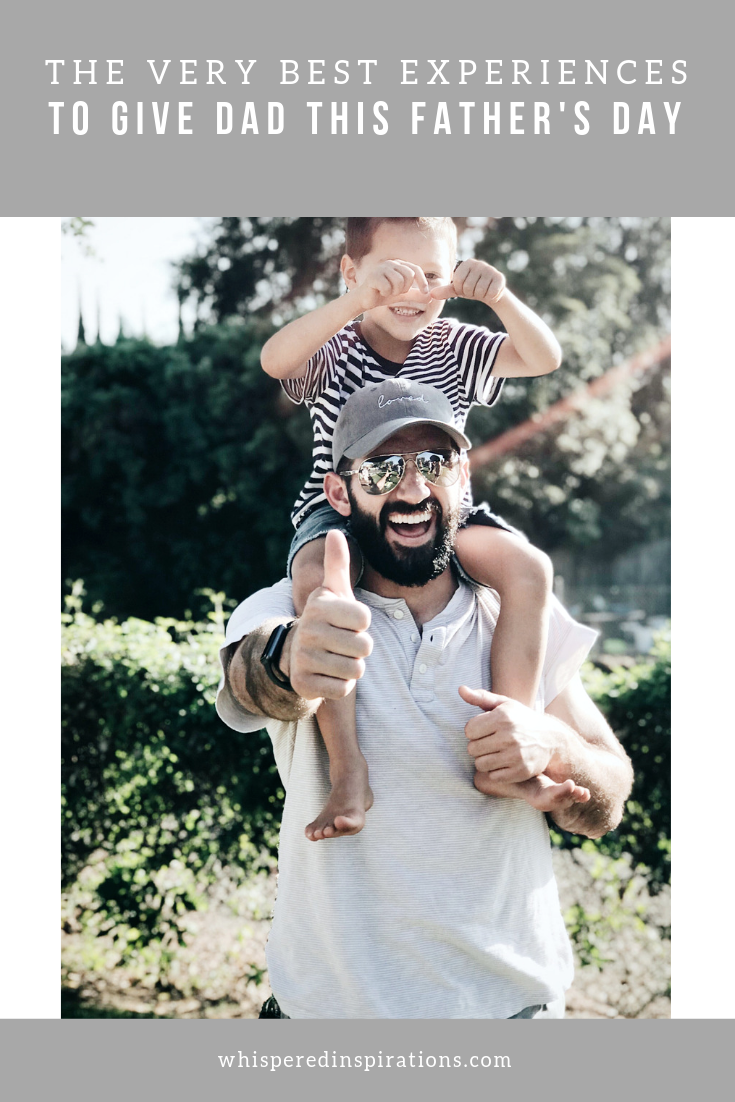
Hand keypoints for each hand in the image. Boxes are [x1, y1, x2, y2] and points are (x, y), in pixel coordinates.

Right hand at [287, 531, 372, 700]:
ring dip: (352, 667)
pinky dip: (341, 685)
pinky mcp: (304, 684)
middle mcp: (308, 630)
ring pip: (356, 669)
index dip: (362, 623)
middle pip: (364, 647)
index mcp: (319, 606)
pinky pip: (343, 689)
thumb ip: (337, 564)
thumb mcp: (333, 592)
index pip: (364, 619)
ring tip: (337, 658)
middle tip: (343, 643)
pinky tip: (328, 674)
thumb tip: (335, 531)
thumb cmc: (327, 620)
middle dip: (360, 648)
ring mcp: (304, 658)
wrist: (298, 653)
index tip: (347, 622)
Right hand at [354, 259, 429, 312]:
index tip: (425, 293)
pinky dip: (385, 293)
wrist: (364, 300)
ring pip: (399, 282)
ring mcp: (381, 268)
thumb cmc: (383, 295)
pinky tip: (379, 292)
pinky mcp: (373, 276)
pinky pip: (387, 287)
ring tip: (387, 292)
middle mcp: (391, 263)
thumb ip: (415, 295)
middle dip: (405, 288)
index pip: (416, 269)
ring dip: (394, 292)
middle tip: (395, 292)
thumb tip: (430, 298)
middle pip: (409, 275)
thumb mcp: (402, 295)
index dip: (422, 281)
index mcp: (398, 265)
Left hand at [431, 259, 505, 304]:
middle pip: (468, 287)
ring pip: (479, 291)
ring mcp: (490, 269)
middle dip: (470, 293)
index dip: (460, 290)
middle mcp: (479, 263)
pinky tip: (491, 292)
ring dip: (480, 295)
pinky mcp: (500, 277)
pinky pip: (490, 293)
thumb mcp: (457, 289)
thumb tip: (431, 294)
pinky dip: (490, 297)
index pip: (457, 282)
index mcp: (467, 263)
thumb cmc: (472, 288)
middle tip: (475, 290)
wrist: (492, 292)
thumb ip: (444, 291)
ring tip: (483, 290)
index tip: (465, 288)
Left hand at [459, 685, 557, 781]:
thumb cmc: (522, 719)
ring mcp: (516, 755)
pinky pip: (494, 776)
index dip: (474, 731)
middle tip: (490, 743)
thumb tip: (460, 689)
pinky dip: (496, 771)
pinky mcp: (522, 771)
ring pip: (480, 764)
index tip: (484, 730)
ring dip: (485, 760)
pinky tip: (504, 763)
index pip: (469, 730)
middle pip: (472, 749)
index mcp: (503, 717)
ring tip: (495, 753)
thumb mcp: (504, 704)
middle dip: (478, 746)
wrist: (552, 738)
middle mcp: (509, 736)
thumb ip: (481, 697)